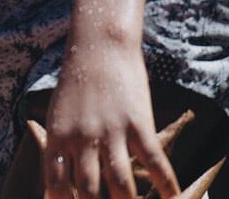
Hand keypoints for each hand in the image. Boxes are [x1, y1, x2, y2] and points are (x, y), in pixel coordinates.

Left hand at [41, 38, 178, 198]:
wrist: (99, 45)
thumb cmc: (77, 81)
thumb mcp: (57, 113)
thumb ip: (61, 145)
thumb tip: (62, 178)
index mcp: (58, 136)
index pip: (55, 182)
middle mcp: (81, 138)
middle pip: (87, 190)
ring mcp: (110, 132)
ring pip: (119, 183)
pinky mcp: (137, 123)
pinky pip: (153, 161)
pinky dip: (166, 184)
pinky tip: (172, 198)